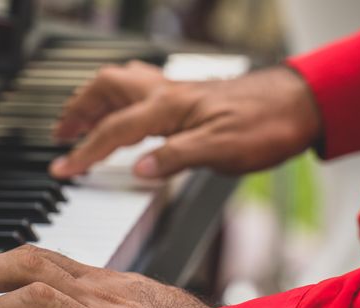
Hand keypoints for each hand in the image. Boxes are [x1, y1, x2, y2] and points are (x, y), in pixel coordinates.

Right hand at [50, 66, 321, 178]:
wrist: (299, 105)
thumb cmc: (266, 125)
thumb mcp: (221, 149)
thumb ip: (175, 157)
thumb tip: (137, 170)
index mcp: (169, 108)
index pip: (113, 130)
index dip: (84, 151)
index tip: (62, 167)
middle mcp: (167, 93)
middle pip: (106, 90)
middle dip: (77, 110)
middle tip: (60, 133)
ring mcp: (176, 91)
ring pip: (120, 84)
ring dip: (94, 101)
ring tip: (78, 122)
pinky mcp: (187, 97)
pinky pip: (140, 91)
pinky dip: (120, 102)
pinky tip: (123, 115)